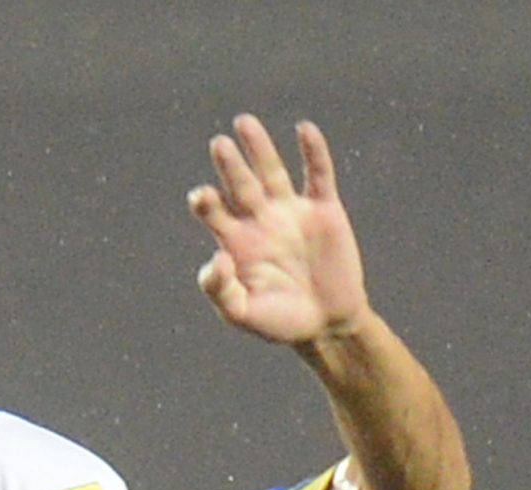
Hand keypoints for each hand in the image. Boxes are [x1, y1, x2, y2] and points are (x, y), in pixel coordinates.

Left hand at [189, 115, 368, 348]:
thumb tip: (214, 258)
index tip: (202, 198)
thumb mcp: (244, 315)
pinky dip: (313, 152)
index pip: (215, 213)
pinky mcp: (324, 209)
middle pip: (240, 184)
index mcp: (237, 242)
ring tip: (244, 123)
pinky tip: (304, 129)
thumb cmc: (280, 322)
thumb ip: (222, 292)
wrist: (328, 325)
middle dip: (229, 166)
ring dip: (259, 148)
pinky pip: (318, 175)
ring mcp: (292, 211)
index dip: (207, 203)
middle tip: (218, 144)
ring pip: (272, 171)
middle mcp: (261, 220)